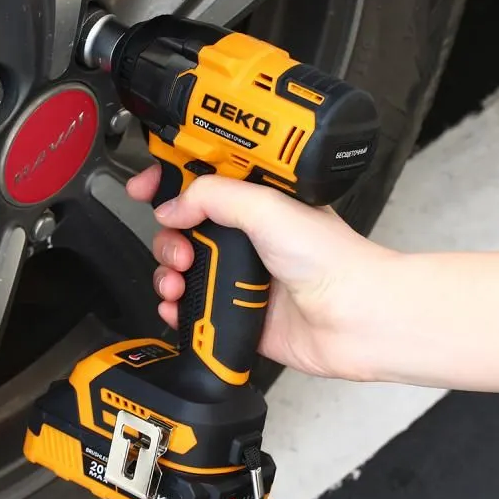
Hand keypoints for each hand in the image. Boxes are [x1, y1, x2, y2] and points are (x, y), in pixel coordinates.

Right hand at [125, 165, 392, 379]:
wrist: (355, 318)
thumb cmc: (334, 260)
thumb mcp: (268, 207)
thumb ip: (214, 197)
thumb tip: (173, 204)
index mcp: (258, 202)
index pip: (202, 182)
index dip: (169, 181)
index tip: (143, 187)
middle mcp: (249, 238)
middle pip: (183, 229)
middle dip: (168, 237)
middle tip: (181, 248)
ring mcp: (242, 277)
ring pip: (183, 269)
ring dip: (168, 273)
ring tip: (178, 280)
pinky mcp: (238, 314)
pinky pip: (192, 309)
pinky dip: (175, 308)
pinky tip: (176, 307)